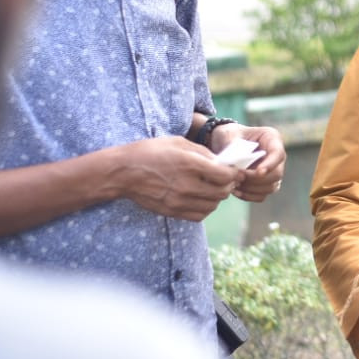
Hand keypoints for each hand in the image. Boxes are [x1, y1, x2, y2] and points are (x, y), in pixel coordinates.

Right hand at [110, 136, 243, 220]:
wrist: (124, 172)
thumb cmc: (151, 152)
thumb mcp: (179, 142)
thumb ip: (203, 153)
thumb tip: (223, 162)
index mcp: (189, 164)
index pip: (225, 175)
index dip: (234, 174)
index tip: (234, 171)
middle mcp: (186, 184)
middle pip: (222, 192)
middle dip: (228, 185)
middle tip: (225, 180)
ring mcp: (179, 200)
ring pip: (213, 205)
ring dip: (217, 197)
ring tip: (213, 188)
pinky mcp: (172, 211)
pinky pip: (199, 215)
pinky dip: (206, 208)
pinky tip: (201, 198)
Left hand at [211, 123, 286, 201]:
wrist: (224, 144)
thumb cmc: (228, 135)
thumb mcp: (227, 134)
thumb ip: (231, 144)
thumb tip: (235, 159)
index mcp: (271, 138)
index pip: (278, 153)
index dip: (270, 164)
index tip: (258, 172)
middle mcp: (276, 156)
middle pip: (277, 174)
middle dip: (256, 179)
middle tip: (237, 177)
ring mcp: (272, 171)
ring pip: (271, 187)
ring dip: (251, 189)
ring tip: (234, 184)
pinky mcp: (265, 183)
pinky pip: (262, 195)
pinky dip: (249, 196)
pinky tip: (235, 191)